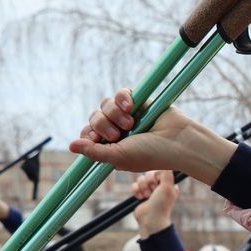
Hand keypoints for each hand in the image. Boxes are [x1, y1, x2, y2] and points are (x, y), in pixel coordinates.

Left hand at [69, 88, 234, 185]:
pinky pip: (121, 93)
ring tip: (131, 122)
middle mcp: (119, 130)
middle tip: (118, 134)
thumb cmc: (152, 154)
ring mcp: (128, 115)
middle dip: (102, 125)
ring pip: (105, 105)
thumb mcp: (118, 157)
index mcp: (113, 147)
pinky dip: (123, 97)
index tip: (95, 138)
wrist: (179, 141)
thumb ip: (94, 151)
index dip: (88, 134)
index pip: (88, 135)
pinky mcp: (139, 101)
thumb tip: (70, 146)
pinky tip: (131, 105)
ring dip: (114, 113)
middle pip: (95, 118)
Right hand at [132, 171, 178, 236]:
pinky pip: (134, 185)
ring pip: (140, 179)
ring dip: (142, 187)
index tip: (157, 183)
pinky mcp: (141, 194)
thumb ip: (166, 172)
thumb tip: (165, 161)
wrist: (151, 220)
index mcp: (169, 183)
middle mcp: (160, 186)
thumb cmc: (161, 204)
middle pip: (148, 173)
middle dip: (147, 182)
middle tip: (151, 191)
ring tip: (146, 196)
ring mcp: (150, 190)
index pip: (158, 170)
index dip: (154, 175)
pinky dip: (136, 191)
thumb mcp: (167, 186)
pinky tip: (140, 198)